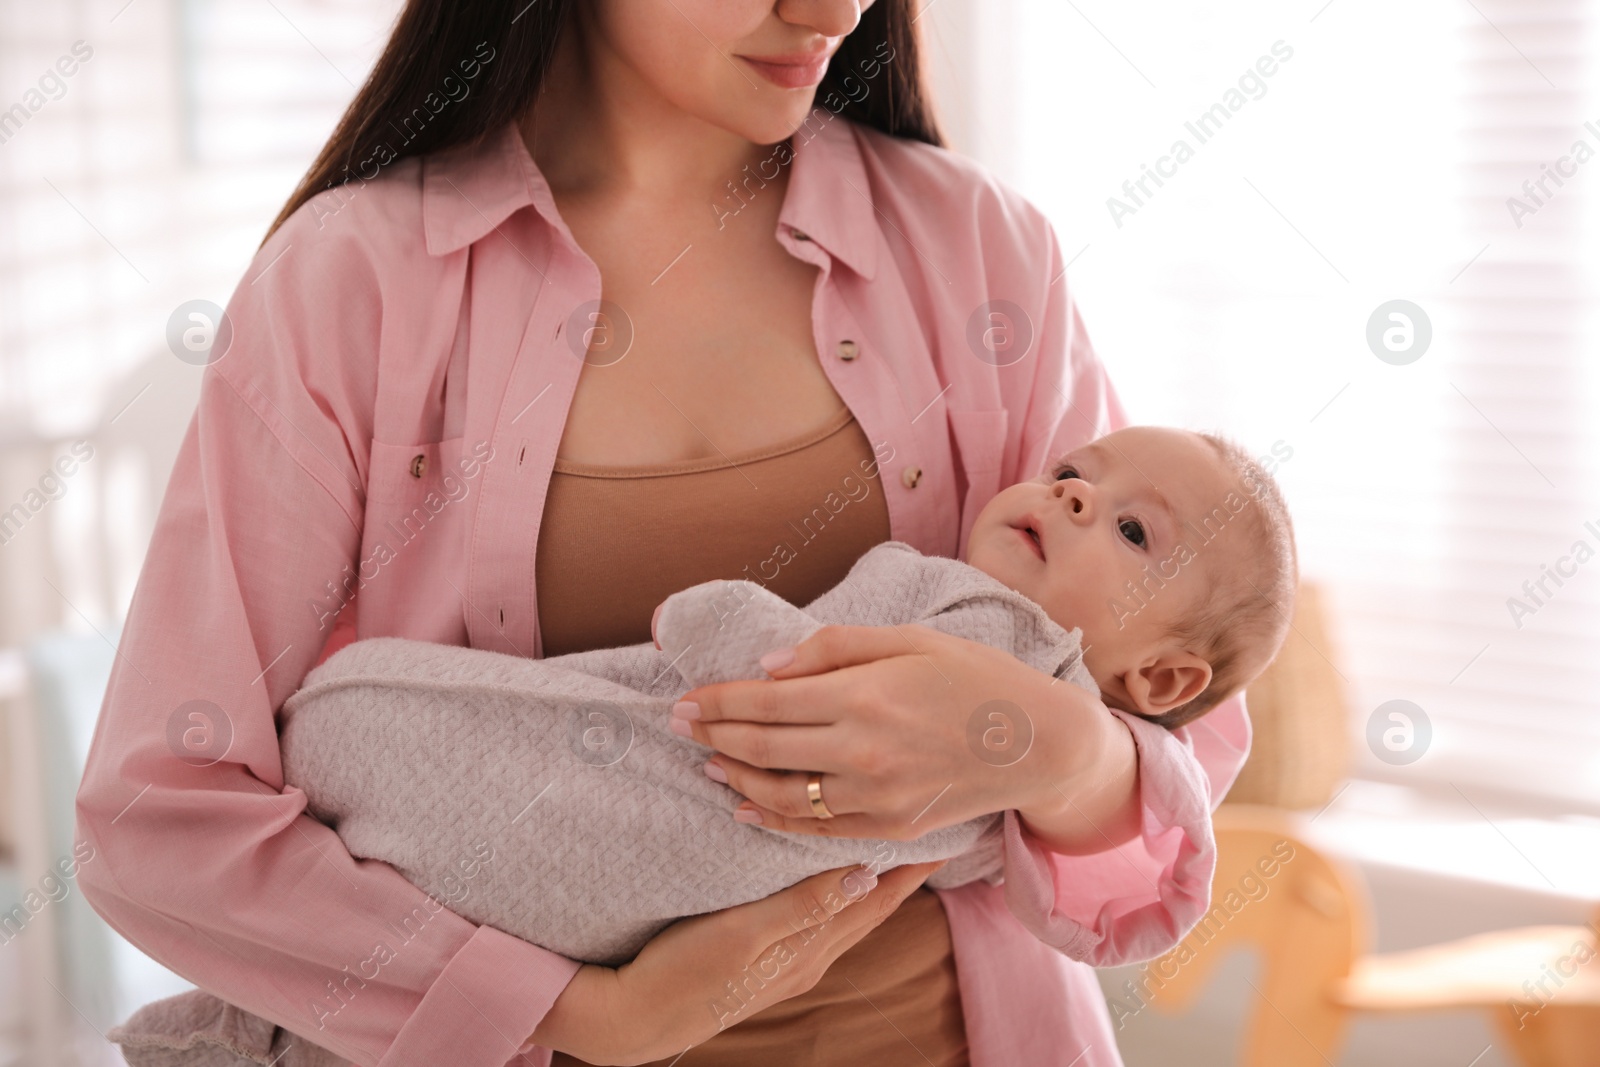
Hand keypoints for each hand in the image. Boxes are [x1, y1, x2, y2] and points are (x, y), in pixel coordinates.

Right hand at [532, 862, 942, 1064]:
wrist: (632, 1016)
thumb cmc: (683, 972)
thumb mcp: (742, 934)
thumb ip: (803, 905)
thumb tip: (867, 873)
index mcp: (812, 947)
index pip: (877, 897)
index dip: (912, 863)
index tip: (945, 825)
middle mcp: (810, 954)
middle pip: (871, 902)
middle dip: (903, 865)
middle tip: (931, 824)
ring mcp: (788, 958)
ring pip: (846, 907)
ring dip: (871, 873)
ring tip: (893, 840)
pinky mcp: (764, 955)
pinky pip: (817, 913)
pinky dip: (834, 886)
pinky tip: (828, 872)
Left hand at [674, 624, 1140, 850]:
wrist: (1039, 742)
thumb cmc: (977, 677)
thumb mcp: (911, 639)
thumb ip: (835, 648)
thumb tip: (769, 665)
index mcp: (863, 695)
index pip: (765, 701)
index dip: (717, 701)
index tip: (685, 699)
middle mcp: (861, 750)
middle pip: (762, 747)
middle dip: (712, 735)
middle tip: (677, 724)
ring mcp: (874, 796)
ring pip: (779, 794)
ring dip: (734, 778)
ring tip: (706, 763)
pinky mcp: (888, 827)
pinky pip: (814, 829)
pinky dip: (771, 820)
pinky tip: (746, 807)